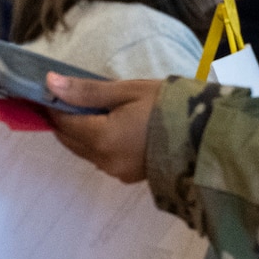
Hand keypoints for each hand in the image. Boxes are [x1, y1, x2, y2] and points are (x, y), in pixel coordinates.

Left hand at [44, 73, 162, 184]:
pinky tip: (106, 125)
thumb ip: (86, 91)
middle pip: (70, 140)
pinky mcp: (130, 176)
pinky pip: (101, 158)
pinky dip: (95, 142)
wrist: (209, 135)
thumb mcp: (128, 91)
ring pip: (84, 151)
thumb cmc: (170, 106)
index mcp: (102, 139)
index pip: (63, 122)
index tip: (48, 90)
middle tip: (62, 97)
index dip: (52, 105)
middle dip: (63, 120)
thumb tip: (50, 83)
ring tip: (86, 108)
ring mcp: (117, 171)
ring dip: (78, 132)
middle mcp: (104, 161)